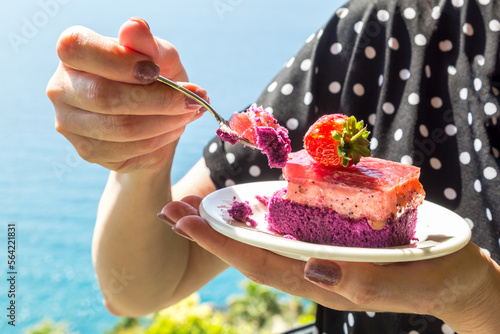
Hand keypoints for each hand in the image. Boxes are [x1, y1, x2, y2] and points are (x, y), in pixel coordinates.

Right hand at [47, 18, 207, 172]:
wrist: (154, 120)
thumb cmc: (154, 79)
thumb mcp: (159, 57)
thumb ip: (148, 44)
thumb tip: (135, 27)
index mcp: (72, 53)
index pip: (81, 50)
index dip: (121, 62)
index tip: (157, 70)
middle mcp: (61, 87)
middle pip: (104, 97)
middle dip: (159, 100)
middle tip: (193, 99)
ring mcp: (69, 123)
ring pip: (121, 128)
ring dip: (166, 122)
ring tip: (189, 112)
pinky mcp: (86, 151)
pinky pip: (127, 151)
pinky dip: (160, 139)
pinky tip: (174, 128)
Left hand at [160, 197, 499, 332]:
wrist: (455, 273)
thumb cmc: (436, 274)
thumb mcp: (407, 280)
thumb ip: (361, 284)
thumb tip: (311, 271)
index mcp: (322, 280)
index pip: (260, 262)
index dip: (220, 244)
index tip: (185, 222)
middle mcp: (311, 269)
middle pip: (250, 251)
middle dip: (208, 233)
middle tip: (170, 210)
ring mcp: (317, 256)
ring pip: (262, 241)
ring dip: (225, 224)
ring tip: (190, 206)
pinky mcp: (329, 242)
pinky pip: (286, 230)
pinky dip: (257, 217)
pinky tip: (239, 206)